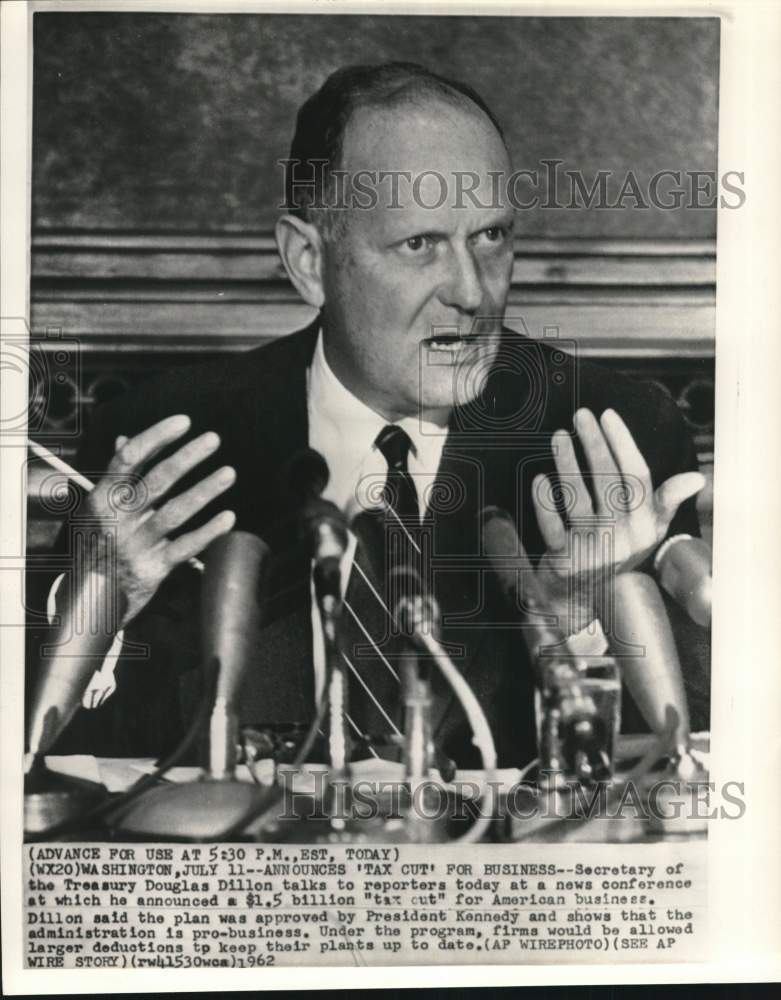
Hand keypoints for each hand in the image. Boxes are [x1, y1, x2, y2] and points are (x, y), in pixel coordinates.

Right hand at [84, 414, 235, 627]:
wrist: (84, 603)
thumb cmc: (95, 544)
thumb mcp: (96, 510)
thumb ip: (116, 477)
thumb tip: (126, 440)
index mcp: (101, 499)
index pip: (129, 459)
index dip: (157, 437)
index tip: (183, 422)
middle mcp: (118, 520)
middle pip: (157, 481)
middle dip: (187, 457)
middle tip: (213, 439)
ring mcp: (136, 545)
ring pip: (175, 512)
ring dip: (205, 490)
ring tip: (229, 473)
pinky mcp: (153, 570)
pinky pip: (186, 547)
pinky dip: (208, 532)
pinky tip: (228, 517)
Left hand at [528, 407, 703, 634]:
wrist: (587, 601)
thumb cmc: (619, 554)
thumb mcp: (649, 531)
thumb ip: (666, 501)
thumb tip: (698, 478)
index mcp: (644, 524)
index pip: (637, 476)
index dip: (623, 443)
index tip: (608, 415)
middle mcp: (622, 536)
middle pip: (607, 481)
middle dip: (593, 444)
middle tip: (580, 415)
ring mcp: (594, 549)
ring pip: (578, 499)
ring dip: (567, 464)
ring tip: (559, 436)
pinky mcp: (566, 561)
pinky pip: (553, 528)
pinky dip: (545, 504)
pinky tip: (539, 479)